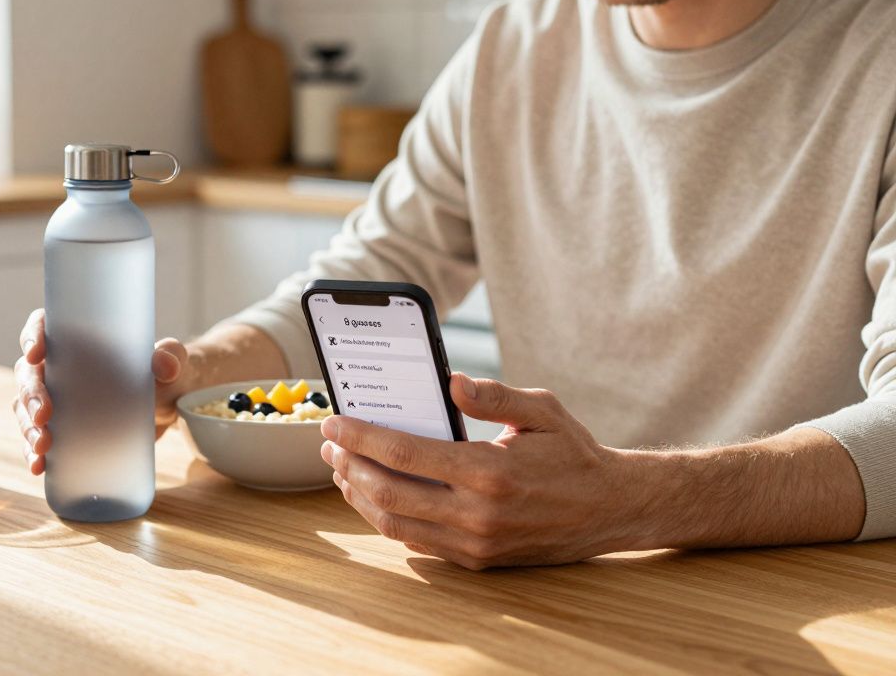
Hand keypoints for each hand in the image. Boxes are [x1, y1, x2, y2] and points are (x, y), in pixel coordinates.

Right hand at [13, 308, 196, 473]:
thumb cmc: (165, 372)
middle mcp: (60, 364)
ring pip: (26, 407)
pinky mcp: (63, 425)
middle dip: (31, 395)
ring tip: (42, 446)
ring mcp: (58, 396)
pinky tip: (39, 465)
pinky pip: (38, 435)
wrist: (171, 406)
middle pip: (29, 373)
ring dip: (28, 426)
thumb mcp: (171, 361)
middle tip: (44, 416)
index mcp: (78, 337)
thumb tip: (166, 365)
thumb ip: (171, 356)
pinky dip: (34, 451)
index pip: (43, 326)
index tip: (36, 355)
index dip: (32, 336)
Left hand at [319, 373, 641, 568]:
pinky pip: (418, 543)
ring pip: (397, 525)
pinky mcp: (478, 561)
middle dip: (350, 468)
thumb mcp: (542, 410)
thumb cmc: (574, 454)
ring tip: (344, 470)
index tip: (334, 424)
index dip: (362, 438)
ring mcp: (476, 543)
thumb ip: (493, 395)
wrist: (611, 509)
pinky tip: (375, 496)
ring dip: (362, 497)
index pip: (405, 454)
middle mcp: (478, 514)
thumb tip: (449, 382)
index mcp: (489, 471)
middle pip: (390, 494)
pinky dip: (389, 520)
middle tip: (330, 446)